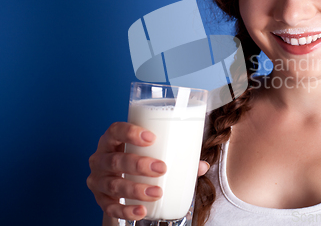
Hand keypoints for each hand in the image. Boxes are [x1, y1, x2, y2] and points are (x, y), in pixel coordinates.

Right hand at [87, 122, 209, 220]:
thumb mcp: (149, 151)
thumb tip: (202, 165)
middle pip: (115, 160)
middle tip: (161, 168)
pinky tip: (140, 211)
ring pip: (113, 184)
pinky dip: (126, 210)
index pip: (115, 130)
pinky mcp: (100, 199)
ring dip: (136, 189)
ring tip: (157, 192)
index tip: (152, 138)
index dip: (130, 132)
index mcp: (112, 140)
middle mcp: (100, 158)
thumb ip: (174, 156)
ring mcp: (98, 179)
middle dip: (139, 165)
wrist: (117, 179)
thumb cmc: (136, 158)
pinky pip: (109, 207)